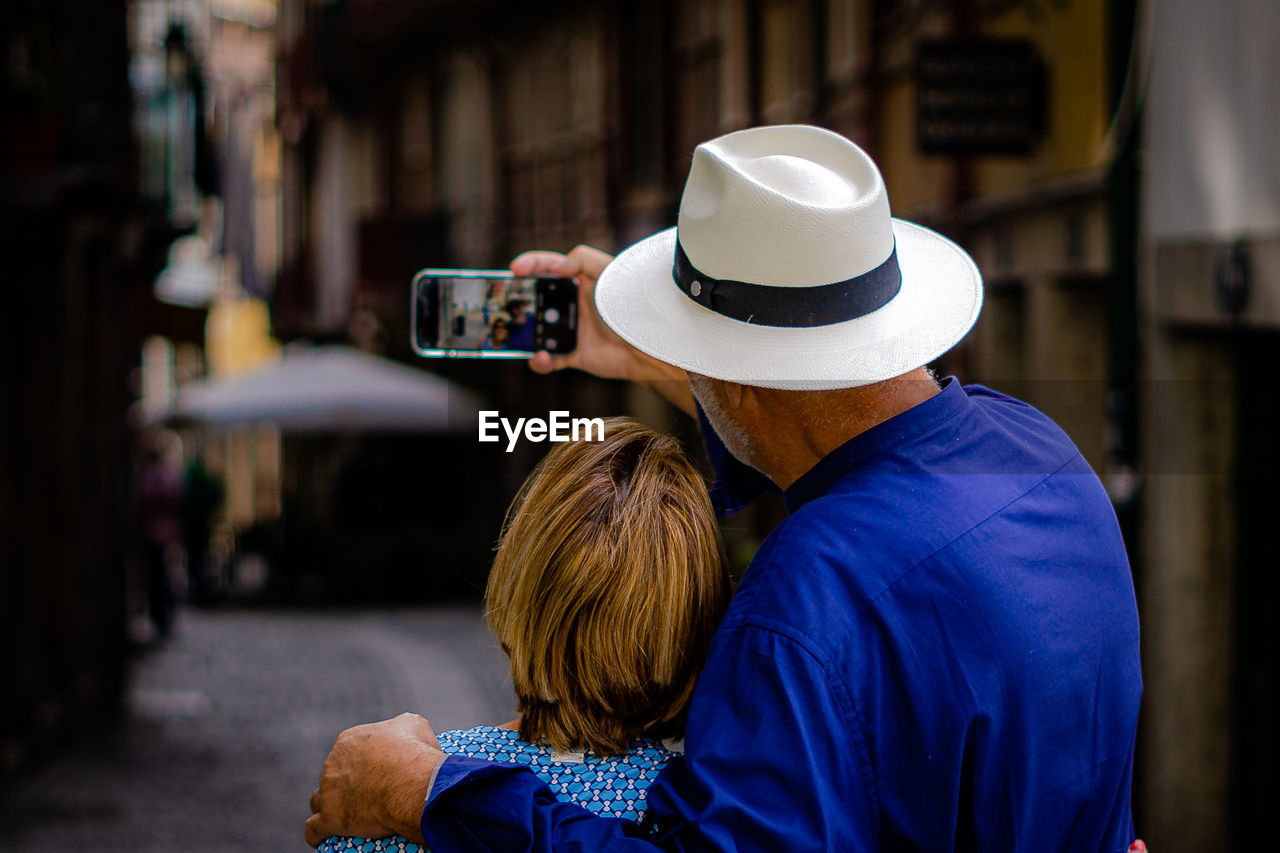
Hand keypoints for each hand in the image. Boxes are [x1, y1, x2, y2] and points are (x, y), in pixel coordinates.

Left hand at [304, 713, 443, 846]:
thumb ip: (402, 727)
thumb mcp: (413, 725)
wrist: (411, 782)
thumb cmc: (415, 753)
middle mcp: (332, 764)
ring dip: (327, 807)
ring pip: (318, 800)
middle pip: (332, 776)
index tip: (371, 774)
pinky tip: (322, 839)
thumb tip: (404, 733)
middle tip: (364, 795)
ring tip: (340, 816)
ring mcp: (328, 791)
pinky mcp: (329, 818)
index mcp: (349, 741)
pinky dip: (316, 834)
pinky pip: (313, 829)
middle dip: (342, 784)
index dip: (358, 764)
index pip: (346, 752)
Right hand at [512, 245, 694, 415]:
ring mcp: (571, 330)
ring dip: (524, 333)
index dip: (530, 265)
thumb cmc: (631, 303)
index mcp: (579, 281)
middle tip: (505, 303)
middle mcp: (572, 304)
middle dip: (519, 301)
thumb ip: (582, 258)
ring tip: (515, 334)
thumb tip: (554, 266)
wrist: (648, 345)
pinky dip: (540, 361)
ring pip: (537, 330)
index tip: (514, 270)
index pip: (548, 267)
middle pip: (537, 300)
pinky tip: (540, 358)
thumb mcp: (609, 271)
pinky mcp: (574, 354)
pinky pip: (548, 359)